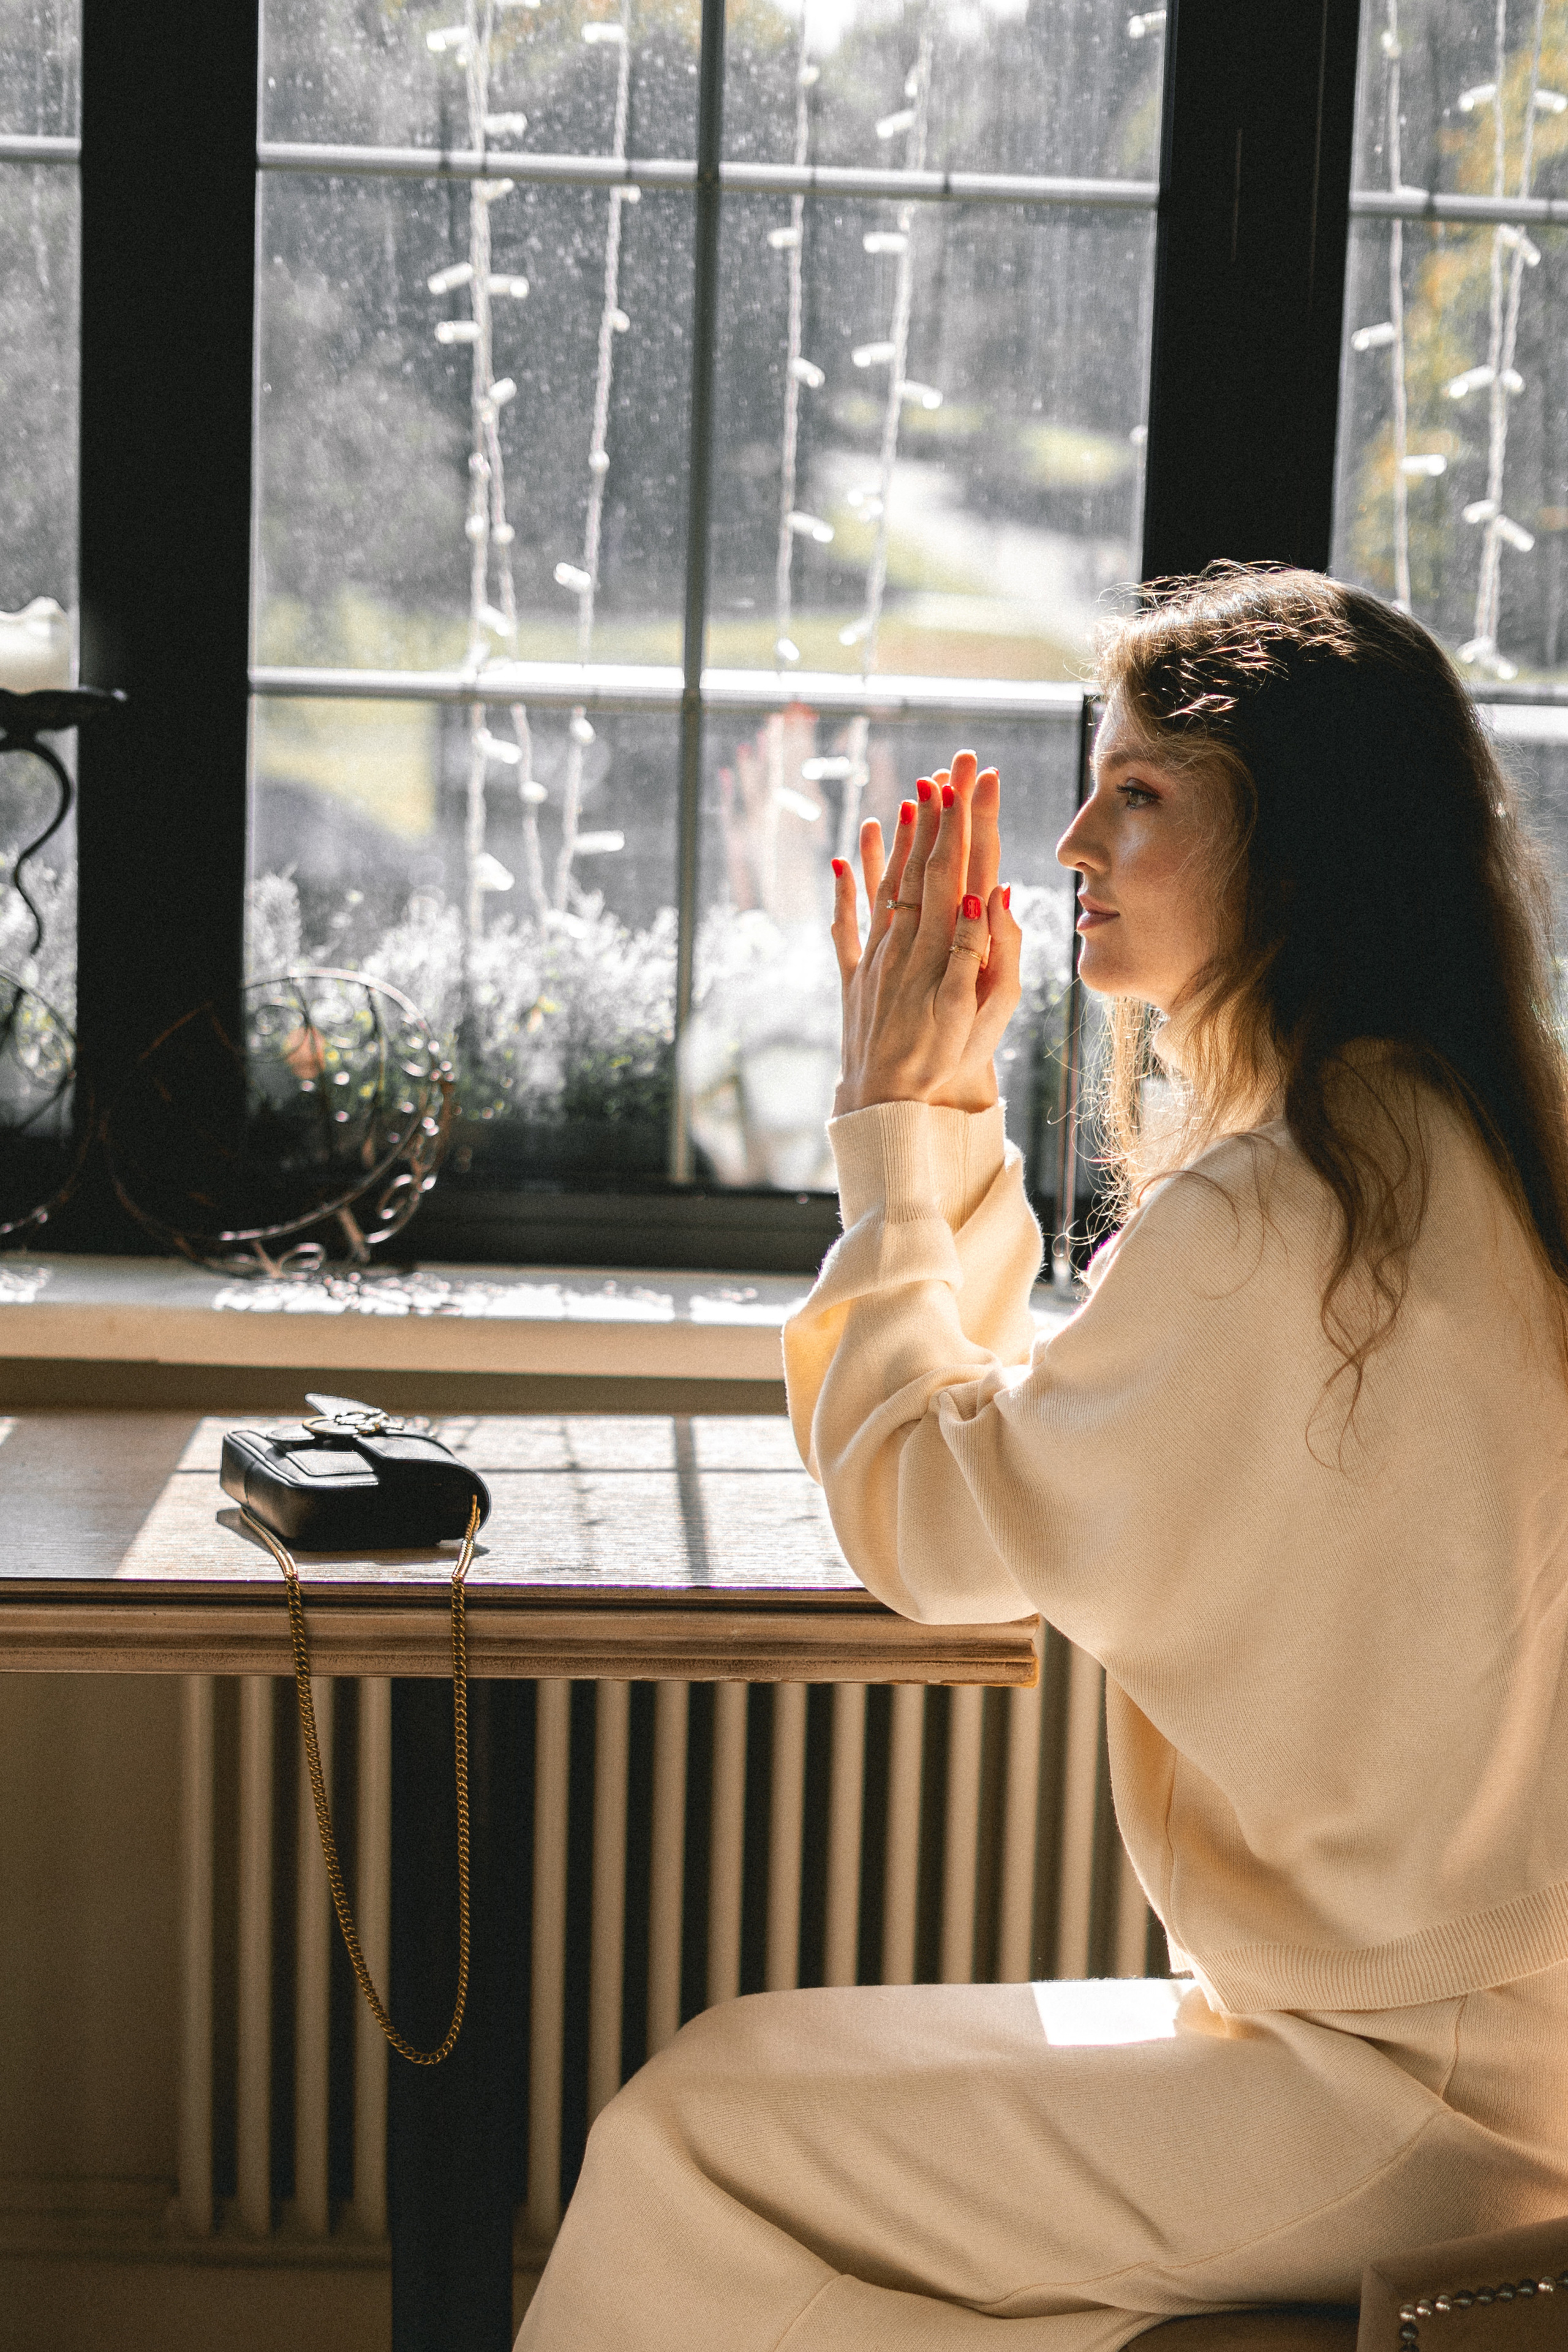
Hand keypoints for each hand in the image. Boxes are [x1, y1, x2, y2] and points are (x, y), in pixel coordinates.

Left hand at [830, 748, 1021, 1116]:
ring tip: (908, 798)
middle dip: (939, 813)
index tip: (974, 780)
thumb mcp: (982, 1010)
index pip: (957, 868)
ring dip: (898, 840)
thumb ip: (984, 948)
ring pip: (888, 885)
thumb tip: (989, 892)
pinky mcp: (855, 977)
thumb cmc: (946, 1059)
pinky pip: (847, 925)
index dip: (966, 822)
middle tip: (950, 766)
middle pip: (924, 865)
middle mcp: (906, 942)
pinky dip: (846, 888)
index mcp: (941, 945)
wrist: (890, 1101)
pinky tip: (845, 857)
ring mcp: (877, 957)